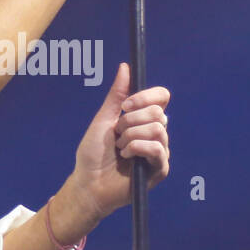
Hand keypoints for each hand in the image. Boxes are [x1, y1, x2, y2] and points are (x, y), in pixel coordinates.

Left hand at [67, 62, 170, 218]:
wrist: (88, 182)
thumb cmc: (93, 154)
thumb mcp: (103, 120)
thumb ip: (116, 95)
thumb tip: (126, 67)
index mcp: (143, 119)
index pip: (161, 97)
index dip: (145, 97)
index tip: (125, 106)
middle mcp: (155, 133)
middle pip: (159, 112)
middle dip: (132, 121)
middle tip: (117, 134)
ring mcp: (159, 151)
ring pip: (158, 129)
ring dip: (132, 136)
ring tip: (120, 149)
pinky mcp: (160, 169)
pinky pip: (157, 149)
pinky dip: (138, 148)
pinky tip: (126, 157)